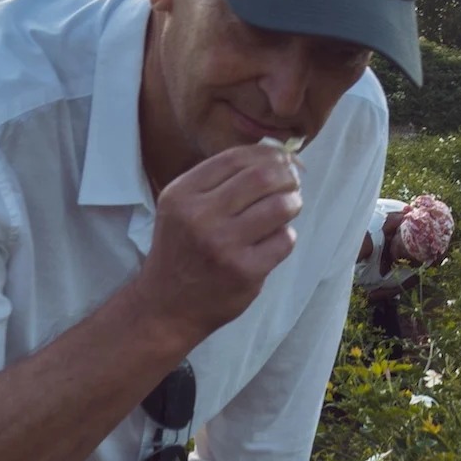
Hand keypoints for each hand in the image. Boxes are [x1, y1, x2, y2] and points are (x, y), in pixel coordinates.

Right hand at [137, 144, 301, 341]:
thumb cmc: (181, 252)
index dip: (267, 153)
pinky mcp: (245, 271)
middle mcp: (200, 216)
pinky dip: (286, 236)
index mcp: (181, 195)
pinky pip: (284, 240)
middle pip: (262, 177)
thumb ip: (216, 182)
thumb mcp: (180, 208)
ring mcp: (223, 245)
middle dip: (287, 174)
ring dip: (293, 202)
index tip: (282, 159)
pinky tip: (274, 240)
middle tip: (293, 181)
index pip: (235, 158)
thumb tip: (273, 156)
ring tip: (290, 207)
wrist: (167, 307)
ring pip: (280, 206)